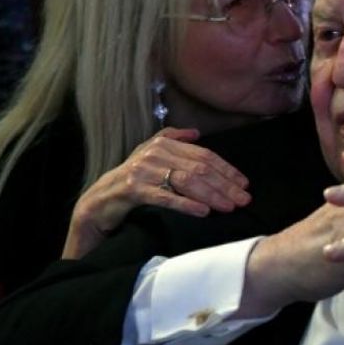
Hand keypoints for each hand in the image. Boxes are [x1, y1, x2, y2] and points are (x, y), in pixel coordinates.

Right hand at [62, 127, 250, 258]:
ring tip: (229, 207)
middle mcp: (154, 153)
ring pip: (186, 182)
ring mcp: (143, 170)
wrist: (99, 200)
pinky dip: (186, 204)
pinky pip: (166, 197)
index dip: (226, 169)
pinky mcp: (134, 189)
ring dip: (212, 195)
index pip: (204, 155)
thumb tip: (196, 132)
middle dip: (225, 185)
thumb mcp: (150, 154)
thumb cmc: (131, 179)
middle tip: (243, 199)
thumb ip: (172, 138)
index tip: (244, 183)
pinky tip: (203, 211)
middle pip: (199, 168)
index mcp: (163, 143)